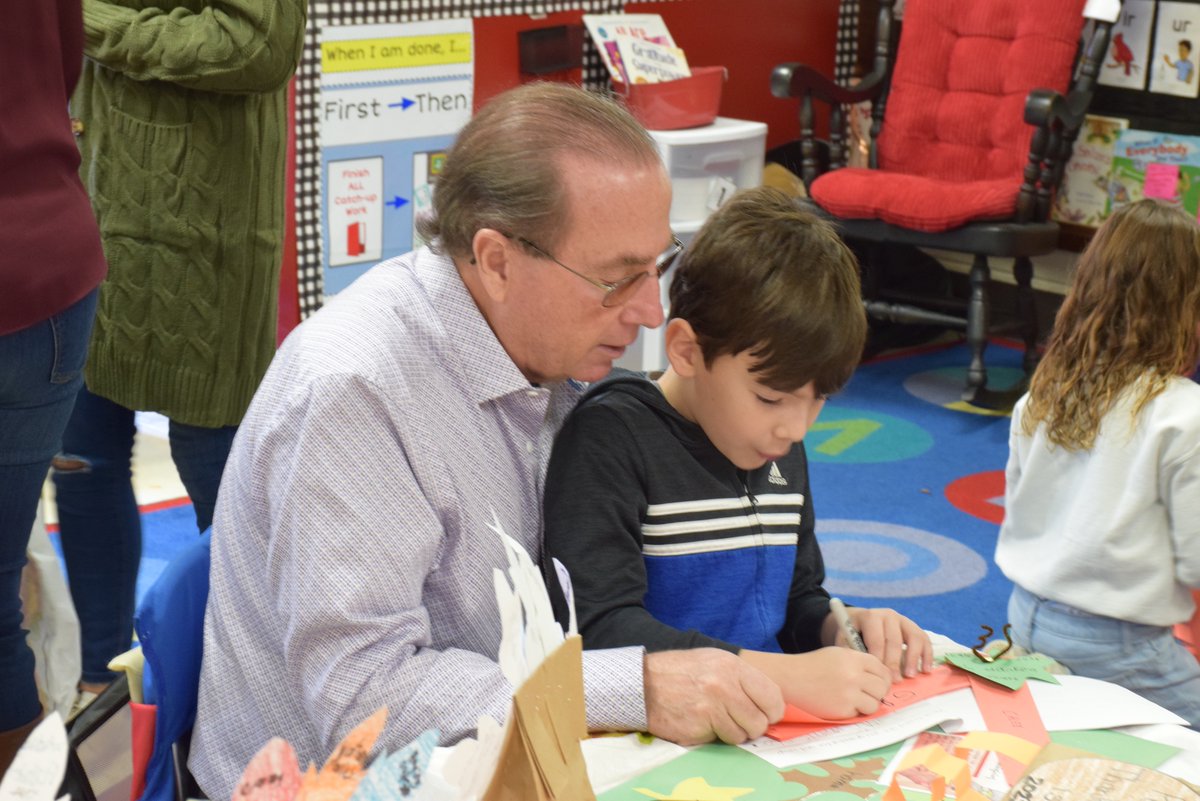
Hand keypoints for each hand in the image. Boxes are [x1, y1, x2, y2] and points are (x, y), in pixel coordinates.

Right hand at [644, 648, 784, 744]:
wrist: (643, 684)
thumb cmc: (681, 672)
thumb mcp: (714, 661)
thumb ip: (741, 678)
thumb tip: (768, 701)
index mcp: (732, 666)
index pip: (772, 696)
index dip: (772, 710)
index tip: (765, 714)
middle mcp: (724, 686)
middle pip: (760, 721)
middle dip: (753, 725)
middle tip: (738, 719)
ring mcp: (712, 708)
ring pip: (743, 734)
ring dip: (733, 732)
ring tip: (716, 719)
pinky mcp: (699, 727)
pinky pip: (722, 740)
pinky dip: (715, 736)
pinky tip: (702, 723)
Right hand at [741, 647, 890, 718]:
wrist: (791, 678)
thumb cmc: (814, 666)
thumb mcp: (838, 654)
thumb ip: (860, 662)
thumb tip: (884, 677)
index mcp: (853, 659)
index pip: (881, 669)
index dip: (882, 677)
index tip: (877, 682)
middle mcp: (853, 675)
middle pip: (882, 687)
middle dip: (877, 691)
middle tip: (867, 692)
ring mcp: (848, 694)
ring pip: (874, 704)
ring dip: (868, 703)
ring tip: (854, 699)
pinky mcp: (842, 710)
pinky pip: (859, 713)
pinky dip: (854, 711)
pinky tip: (841, 703)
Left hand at [830, 606, 932, 680]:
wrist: (861, 620)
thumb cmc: (853, 633)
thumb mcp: (845, 638)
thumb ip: (850, 650)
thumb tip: (861, 669)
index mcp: (870, 617)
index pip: (877, 639)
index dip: (879, 658)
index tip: (880, 675)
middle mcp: (888, 616)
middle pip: (895, 640)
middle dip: (894, 662)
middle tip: (894, 680)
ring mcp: (904, 620)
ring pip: (914, 638)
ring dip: (914, 658)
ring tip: (910, 675)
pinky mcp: (914, 628)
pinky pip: (925, 640)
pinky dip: (927, 655)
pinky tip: (925, 670)